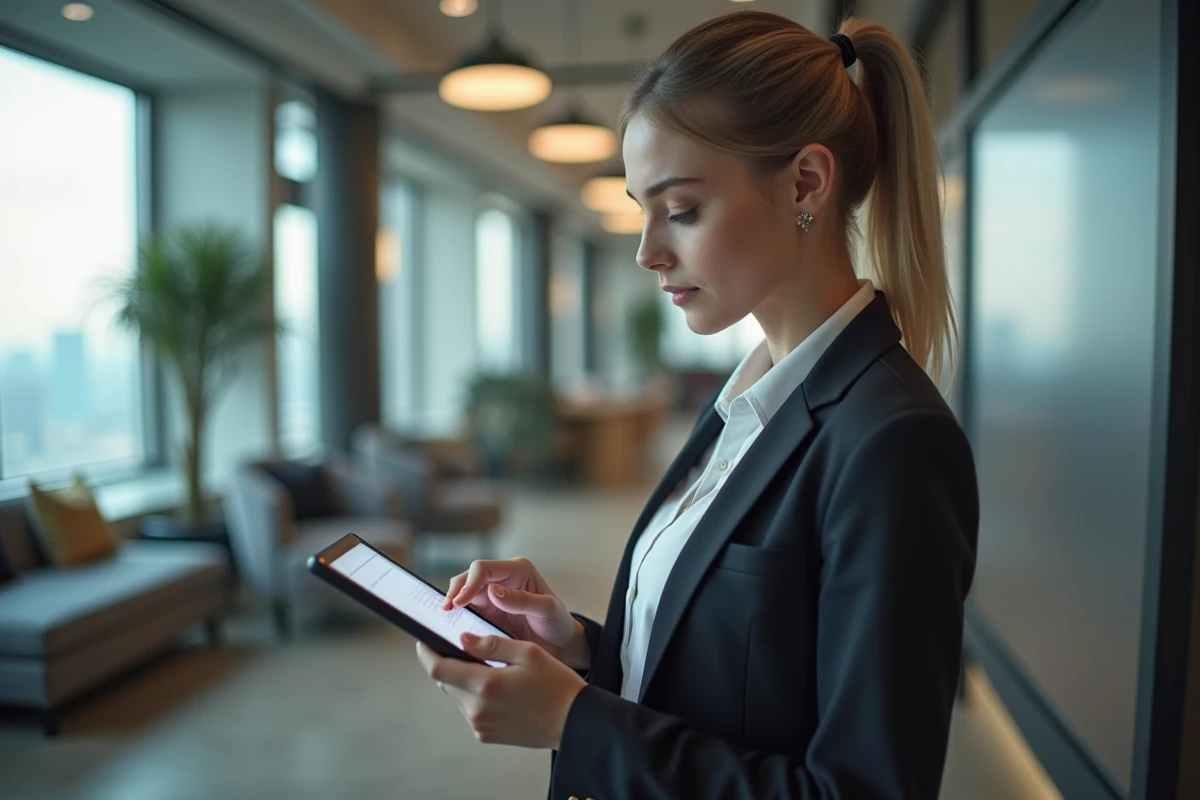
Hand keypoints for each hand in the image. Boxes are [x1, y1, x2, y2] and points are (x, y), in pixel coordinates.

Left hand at [415, 634, 585, 748]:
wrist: (574, 722)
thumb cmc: (556, 685)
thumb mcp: (527, 652)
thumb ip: (491, 644)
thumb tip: (462, 639)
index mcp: (485, 685)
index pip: (438, 669)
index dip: (426, 653)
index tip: (424, 641)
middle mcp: (478, 709)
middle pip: (446, 682)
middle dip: (449, 663)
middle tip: (464, 648)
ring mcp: (481, 725)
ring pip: (457, 696)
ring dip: (463, 680)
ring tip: (488, 668)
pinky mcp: (487, 735)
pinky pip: (470, 710)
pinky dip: (475, 695)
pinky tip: (497, 687)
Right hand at [442, 558, 588, 669]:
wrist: (561, 644)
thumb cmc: (558, 623)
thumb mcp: (547, 610)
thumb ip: (521, 600)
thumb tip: (493, 591)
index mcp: (518, 570)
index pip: (483, 569)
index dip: (468, 583)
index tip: (459, 602)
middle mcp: (502, 578)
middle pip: (468, 577)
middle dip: (454, 591)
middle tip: (445, 611)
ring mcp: (492, 595)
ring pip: (462, 592)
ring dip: (452, 603)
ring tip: (443, 618)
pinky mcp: (486, 611)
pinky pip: (465, 610)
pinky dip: (456, 616)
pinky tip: (449, 626)